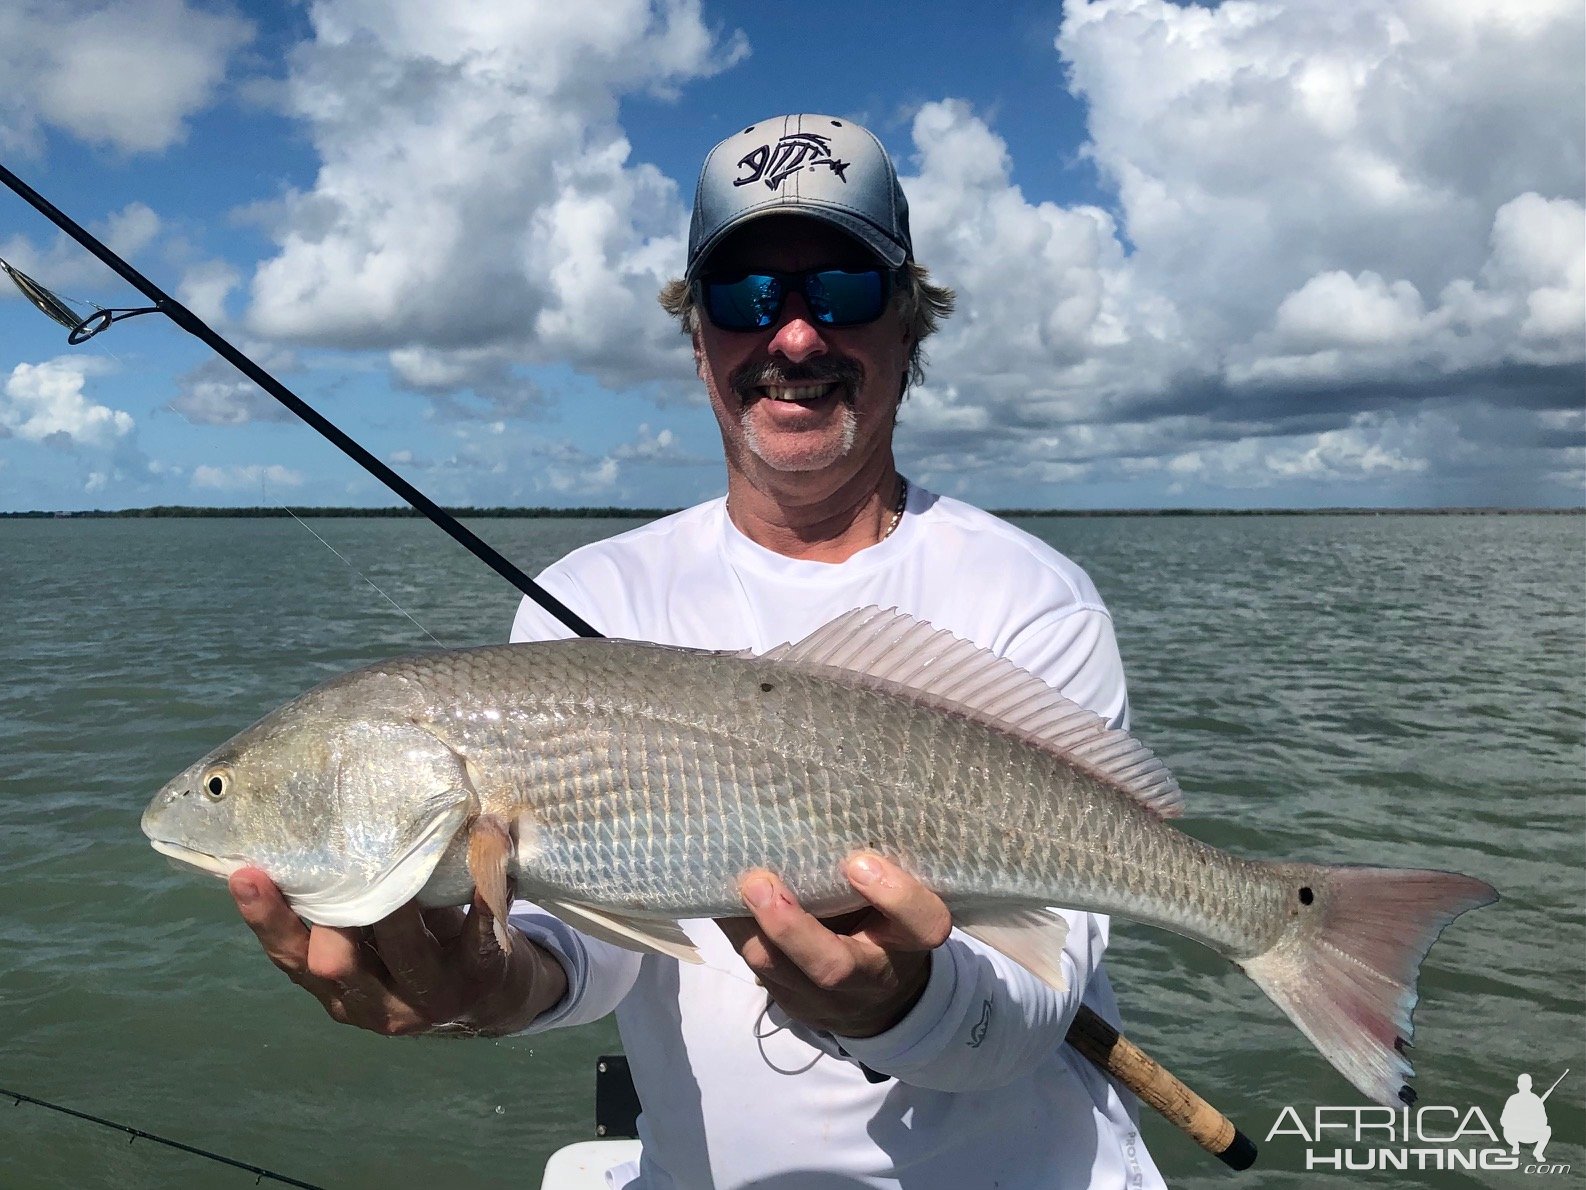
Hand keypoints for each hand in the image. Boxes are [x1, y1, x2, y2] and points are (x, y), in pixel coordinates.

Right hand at [228, 867, 566, 1036]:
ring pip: (404, 949)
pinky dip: (479, 883)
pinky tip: (483, 838)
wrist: (494, 996)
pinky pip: (478, 927)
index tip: (246, 874)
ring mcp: (430, 997)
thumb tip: (310, 823)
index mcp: (340, 993)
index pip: (290, 959)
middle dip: (330, 915)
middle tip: (332, 863)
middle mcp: (378, 1005)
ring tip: (403, 846)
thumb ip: (346, 905)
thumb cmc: (419, 950)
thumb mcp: (375, 942)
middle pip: (336, 964)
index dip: (267, 920)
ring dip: (399, 899)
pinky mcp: (482, 975)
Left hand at [717, 853, 951, 1038]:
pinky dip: (736, 928)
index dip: (895, 895)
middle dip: (790, 927)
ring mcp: (824, 1000)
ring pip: (778, 972)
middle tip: (759, 883)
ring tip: (732, 883)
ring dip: (748, 926)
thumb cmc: (888, 925)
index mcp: (909, 942)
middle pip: (833, 967)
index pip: (923, 924)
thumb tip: (833, 806)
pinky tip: (723, 894)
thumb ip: (882, 869)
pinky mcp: (789, 1002)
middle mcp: (868, 977)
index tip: (859, 861)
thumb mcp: (899, 903)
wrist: (876, 1002)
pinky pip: (756, 969)